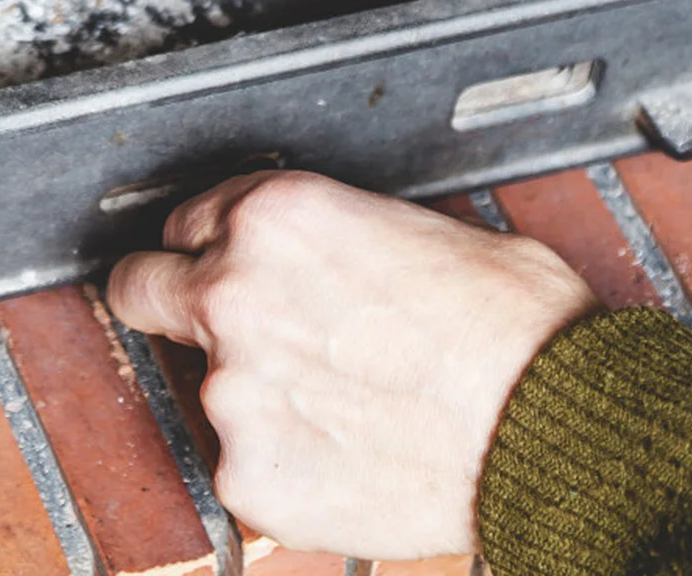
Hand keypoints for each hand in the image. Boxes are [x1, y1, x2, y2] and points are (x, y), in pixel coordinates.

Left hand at [106, 170, 596, 560]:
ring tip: (346, 404)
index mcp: (274, 216)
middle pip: (141, 286)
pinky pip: (245, 462)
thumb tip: (319, 254)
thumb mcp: (415, 225)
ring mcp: (232, 390)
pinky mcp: (250, 475)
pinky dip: (285, 460)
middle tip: (221, 325)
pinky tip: (349, 451)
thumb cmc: (510, 323)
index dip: (216, 244)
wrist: (550, 424)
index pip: (188, 219)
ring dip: (254, 392)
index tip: (228, 264)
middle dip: (170, 298)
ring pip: (206, 386)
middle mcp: (234, 293)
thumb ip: (332, 233)